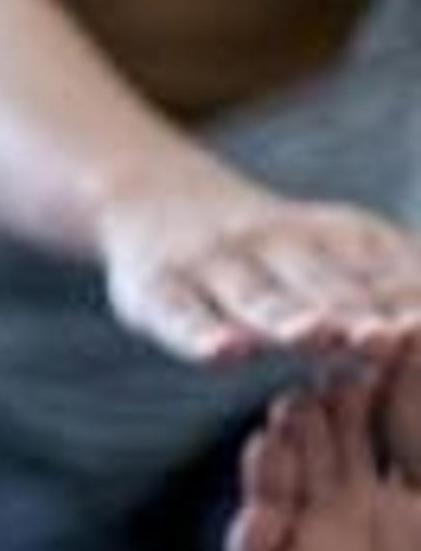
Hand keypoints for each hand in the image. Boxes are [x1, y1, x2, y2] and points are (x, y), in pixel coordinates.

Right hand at [96, 163, 420, 363]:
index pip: (384, 276)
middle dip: (356, 312)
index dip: (408, 301)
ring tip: (312, 334)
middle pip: (324, 286)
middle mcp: (278, 245)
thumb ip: (399, 286)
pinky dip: (199, 333)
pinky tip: (221, 352)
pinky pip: (180, 315)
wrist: (156, 198)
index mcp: (339, 238)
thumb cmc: (275, 252)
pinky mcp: (158, 291)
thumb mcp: (340, 249)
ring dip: (287, 316)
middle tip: (386, 337)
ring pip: (256, 297)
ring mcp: (215, 265)